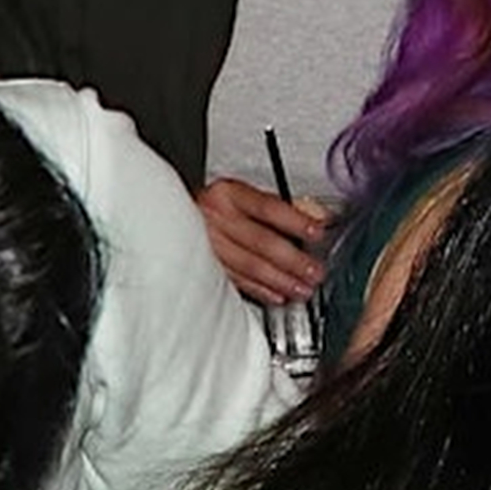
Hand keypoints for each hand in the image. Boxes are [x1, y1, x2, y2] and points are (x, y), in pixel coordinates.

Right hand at [196, 177, 327, 303]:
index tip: (317, 232)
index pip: (268, 208)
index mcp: (228, 195)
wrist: (172, 218)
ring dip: (280, 280)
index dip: (295, 221)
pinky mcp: (204, 267)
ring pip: (249, 265)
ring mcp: (207, 244)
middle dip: (292, 260)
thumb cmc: (220, 207)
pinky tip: (278, 295)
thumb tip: (318, 215)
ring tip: (302, 288)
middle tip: (314, 271)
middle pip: (260, 241)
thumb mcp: (248, 196)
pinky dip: (259, 290)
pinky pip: (236, 281)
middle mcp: (215, 218)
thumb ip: (284, 206)